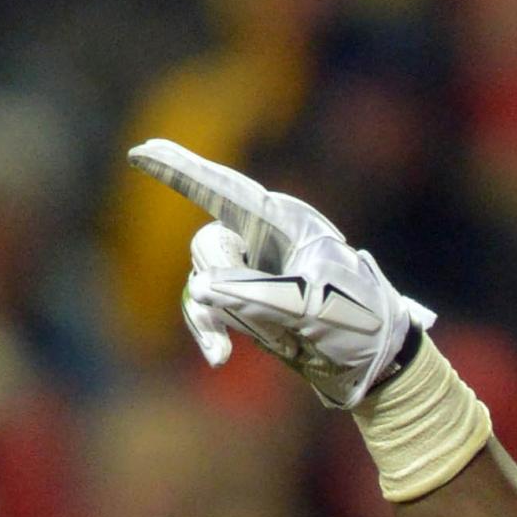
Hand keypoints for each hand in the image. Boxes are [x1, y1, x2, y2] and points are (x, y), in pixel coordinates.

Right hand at [126, 139, 432, 407]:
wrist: (376, 364)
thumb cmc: (358, 321)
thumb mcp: (313, 306)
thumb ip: (257, 294)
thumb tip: (202, 289)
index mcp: (286, 222)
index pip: (226, 190)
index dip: (181, 170)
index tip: (140, 151)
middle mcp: (263, 239)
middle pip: (209, 245)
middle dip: (222, 283)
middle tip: (262, 316)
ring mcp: (251, 271)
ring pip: (203, 280)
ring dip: (215, 316)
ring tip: (234, 349)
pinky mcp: (244, 302)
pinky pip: (207, 308)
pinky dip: (208, 329)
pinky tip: (218, 356)